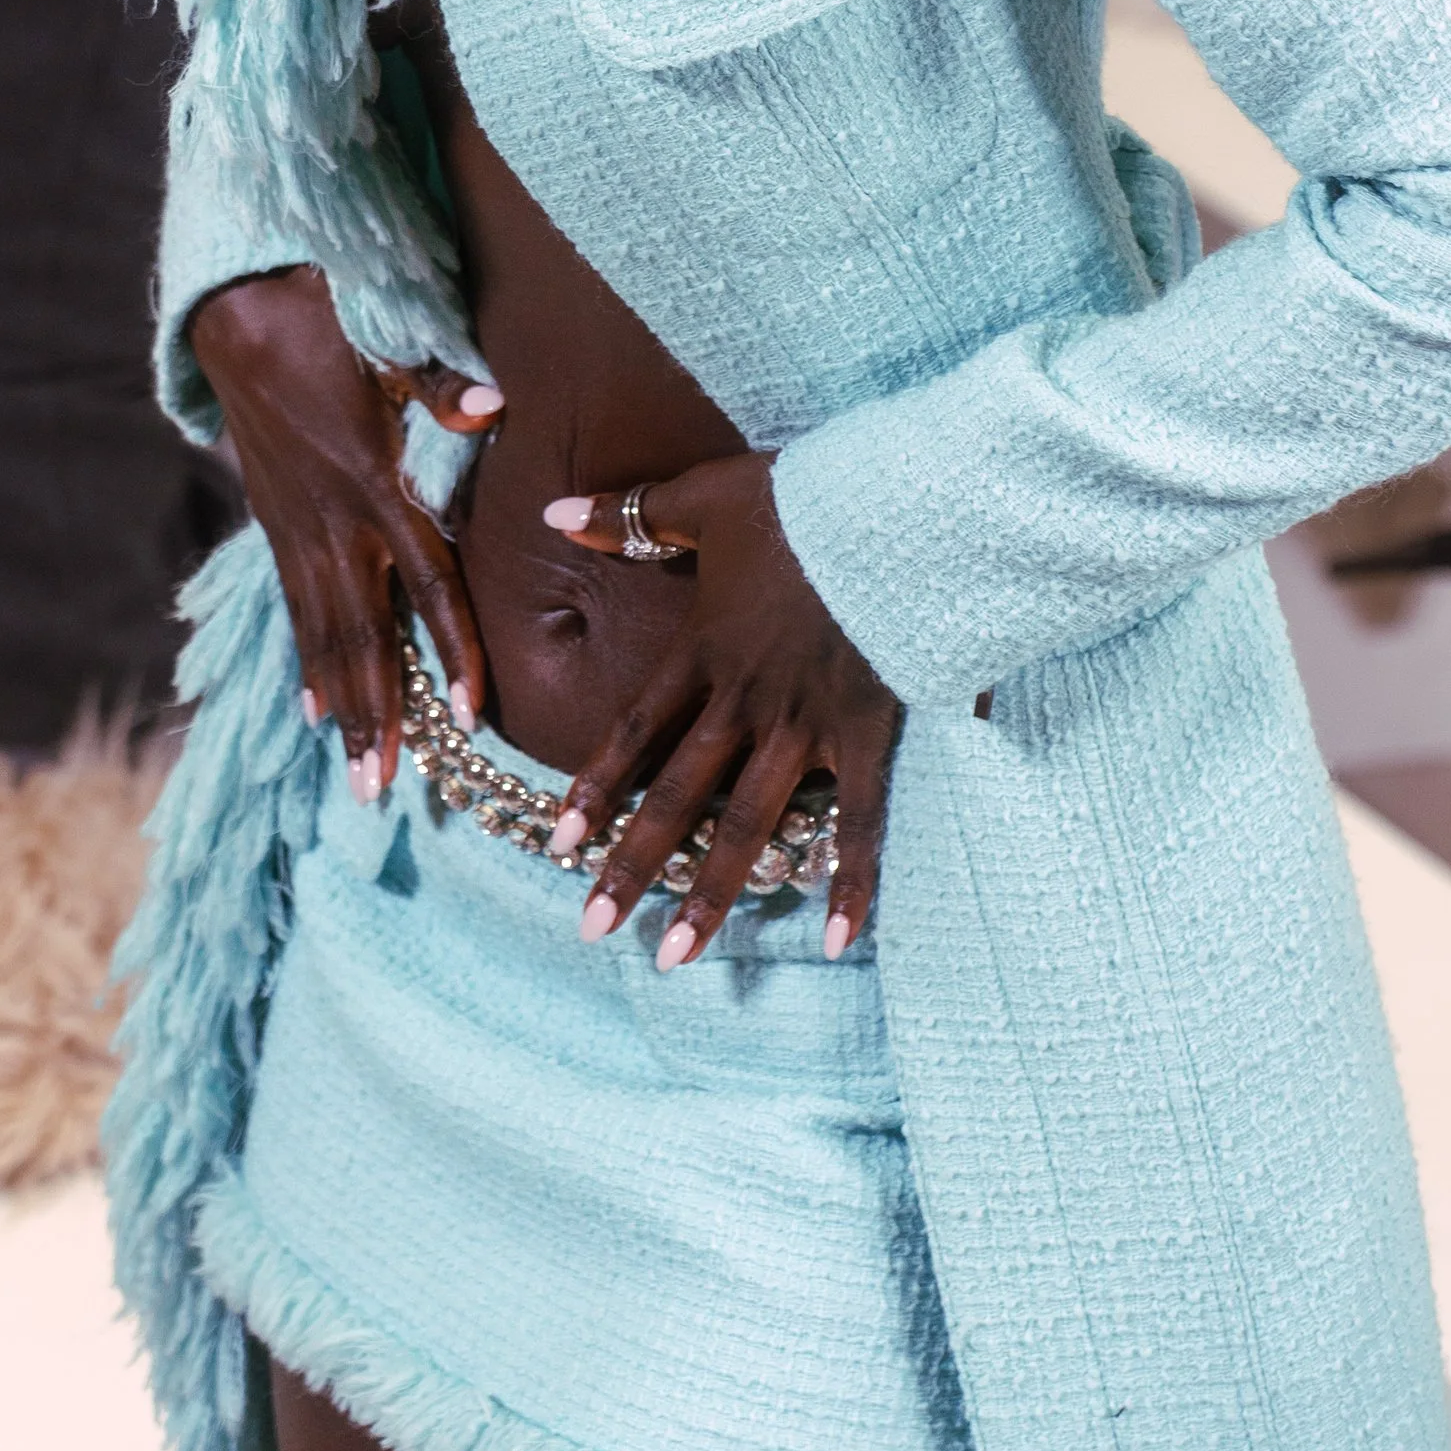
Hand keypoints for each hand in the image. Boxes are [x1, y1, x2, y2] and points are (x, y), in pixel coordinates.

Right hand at [188, 266, 501, 795]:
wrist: (243, 322)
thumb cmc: (334, 332)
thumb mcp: (392, 353)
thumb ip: (443, 389)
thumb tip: (494, 407)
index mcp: (375, 486)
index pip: (425, 582)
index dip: (450, 646)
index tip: (468, 711)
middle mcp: (335, 525)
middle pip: (363, 636)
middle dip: (377, 715)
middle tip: (382, 789)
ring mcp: (299, 533)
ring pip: (324, 637)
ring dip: (341, 709)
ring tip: (355, 775)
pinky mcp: (277, 529)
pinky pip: (296, 612)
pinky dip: (308, 664)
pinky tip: (313, 711)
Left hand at [545, 458, 901, 966]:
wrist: (901, 507)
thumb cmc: (805, 499)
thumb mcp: (704, 494)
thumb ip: (627, 514)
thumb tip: (549, 514)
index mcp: (705, 652)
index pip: (635, 733)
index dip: (595, 790)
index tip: (559, 845)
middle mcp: (747, 702)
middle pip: (679, 797)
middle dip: (632, 865)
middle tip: (593, 929)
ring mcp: (810, 725)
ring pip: (750, 826)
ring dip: (710, 893)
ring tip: (676, 956)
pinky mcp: (872, 733)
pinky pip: (862, 823)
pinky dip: (851, 883)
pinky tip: (840, 942)